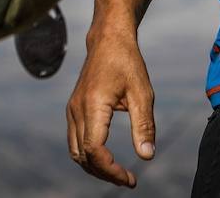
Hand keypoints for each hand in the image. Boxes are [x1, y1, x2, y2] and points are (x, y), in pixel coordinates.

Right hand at [66, 29, 156, 187]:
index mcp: (93, 105)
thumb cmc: (127, 62)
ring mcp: (72, 109)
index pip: (95, 151)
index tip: (130, 179)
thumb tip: (147, 156)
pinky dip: (88, 155)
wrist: (108, 39)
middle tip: (128, 180)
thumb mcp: (143, 93)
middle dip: (104, 173)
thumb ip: (144, 125)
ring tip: (118, 173)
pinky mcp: (73, 109)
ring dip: (95, 167)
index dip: (111, 170)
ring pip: (76, 152)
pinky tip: (106, 158)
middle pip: (83, 156)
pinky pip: (75, 141)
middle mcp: (77, 110)